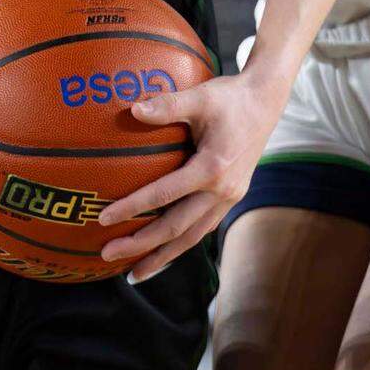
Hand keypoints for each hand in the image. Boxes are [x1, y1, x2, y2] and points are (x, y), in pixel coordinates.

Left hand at [97, 72, 287, 281]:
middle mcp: (222, 190)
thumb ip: (167, 105)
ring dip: (163, 256)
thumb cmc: (229, 97)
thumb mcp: (199, 97)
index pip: (164, 194)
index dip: (133, 207)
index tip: (104, 218)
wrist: (266, 102)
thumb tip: (133, 110)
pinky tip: (165, 251)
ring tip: (134, 272)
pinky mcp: (231, 198)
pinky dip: (182, 242)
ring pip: (192, 236)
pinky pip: (203, 227)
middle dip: (141, 245)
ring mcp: (229, 198)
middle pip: (177, 228)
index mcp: (212, 168)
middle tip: (108, 253)